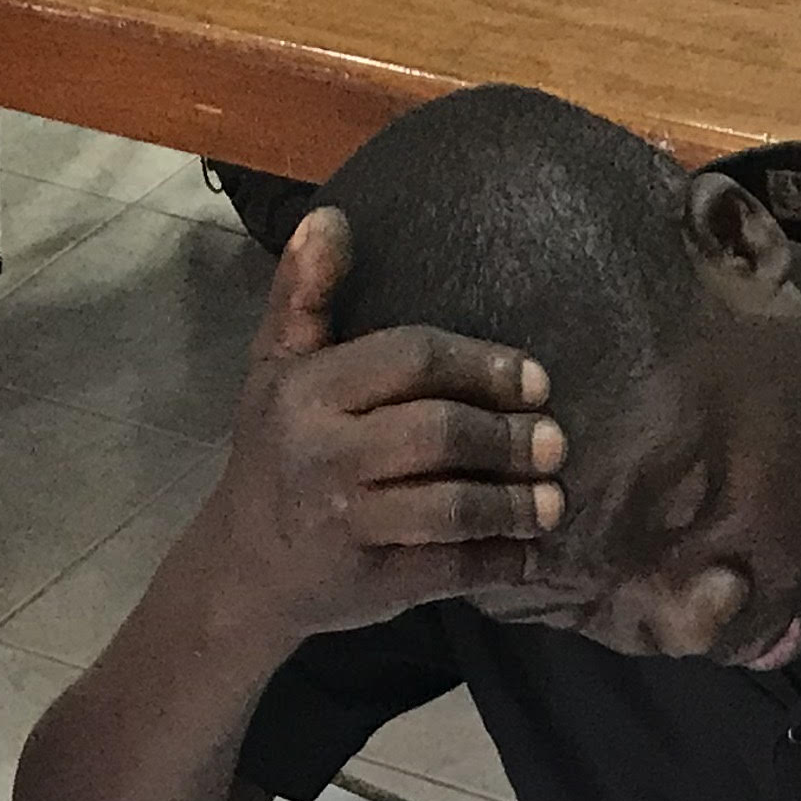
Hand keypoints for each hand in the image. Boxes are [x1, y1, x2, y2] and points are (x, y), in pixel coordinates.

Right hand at [207, 206, 566, 638]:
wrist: (244, 569)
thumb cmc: (275, 453)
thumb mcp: (275, 368)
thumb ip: (304, 295)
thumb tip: (330, 218)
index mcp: (308, 390)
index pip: (412, 359)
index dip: (482, 365)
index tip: (536, 380)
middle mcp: (324, 454)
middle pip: (440, 434)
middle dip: (509, 438)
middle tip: (556, 442)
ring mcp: (347, 523)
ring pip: (450, 508)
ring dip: (514, 505)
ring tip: (552, 501)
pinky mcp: (370, 583)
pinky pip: (450, 569)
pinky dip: (500, 562)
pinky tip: (530, 555)